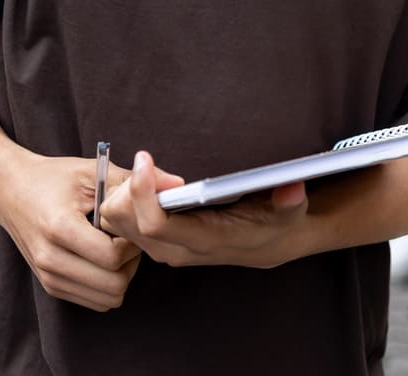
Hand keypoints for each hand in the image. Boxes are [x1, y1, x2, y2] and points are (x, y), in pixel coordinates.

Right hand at [0, 151, 142, 311]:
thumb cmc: (53, 178)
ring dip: (120, 277)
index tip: (129, 225)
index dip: (131, 243)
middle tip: (126, 239)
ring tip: (114, 248)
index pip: (112, 257)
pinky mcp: (50, 286)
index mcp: (59, 227)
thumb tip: (179, 185)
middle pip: (113, 286)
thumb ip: (135, 181)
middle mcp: (49, 258)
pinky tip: (101, 259)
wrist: (10, 190)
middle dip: (130, 264)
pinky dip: (106, 284)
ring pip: (106, 299)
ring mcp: (48, 277)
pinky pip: (94, 301)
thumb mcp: (93, 171)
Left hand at [99, 151, 307, 269]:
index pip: (155, 224)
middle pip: (122, 221)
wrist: (265, 245)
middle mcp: (174, 249)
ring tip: (148, 172)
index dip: (142, 192)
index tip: (145, 159)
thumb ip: (290, 201)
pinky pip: (118, 221)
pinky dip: (123, 199)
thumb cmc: (272, 224)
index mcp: (202, 240)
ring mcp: (160, 248)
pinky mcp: (154, 241)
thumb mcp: (289, 212)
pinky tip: (145, 183)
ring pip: (114, 222)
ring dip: (123, 192)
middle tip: (149, 163)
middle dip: (128, 187)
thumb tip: (293, 187)